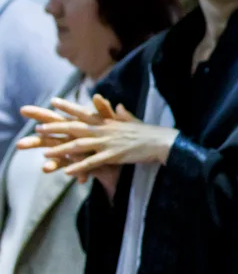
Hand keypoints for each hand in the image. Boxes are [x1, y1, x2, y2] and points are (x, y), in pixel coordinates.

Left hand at [20, 94, 176, 182]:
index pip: (84, 112)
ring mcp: (109, 143)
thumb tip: (119, 106)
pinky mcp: (114, 156)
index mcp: (109, 122)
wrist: (163, 142)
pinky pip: (92, 162)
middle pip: (76, 128)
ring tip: (45, 153)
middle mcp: (105, 130)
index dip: (68, 107)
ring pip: (79, 146)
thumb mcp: (134, 121)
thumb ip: (123, 115)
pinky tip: (67, 172)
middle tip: (38, 127)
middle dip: (56, 128)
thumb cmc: (150, 133)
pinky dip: (79, 166)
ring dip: (61, 150)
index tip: (53, 101)